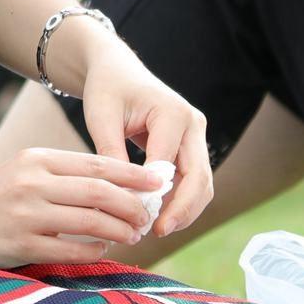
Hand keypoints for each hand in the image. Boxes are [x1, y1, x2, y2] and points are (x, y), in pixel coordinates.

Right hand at [0, 146, 170, 267]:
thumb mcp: (24, 172)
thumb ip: (62, 175)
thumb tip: (116, 185)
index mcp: (36, 159)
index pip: (97, 164)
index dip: (133, 175)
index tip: (158, 182)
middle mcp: (33, 183)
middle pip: (100, 192)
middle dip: (133, 205)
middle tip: (148, 216)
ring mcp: (26, 214)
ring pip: (91, 221)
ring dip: (120, 230)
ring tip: (134, 235)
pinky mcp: (20, 245)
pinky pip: (70, 250)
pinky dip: (94, 250)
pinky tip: (104, 249)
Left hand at [69, 42, 214, 238]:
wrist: (116, 71)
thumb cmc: (107, 90)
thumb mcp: (102, 119)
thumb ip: (112, 155)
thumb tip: (123, 198)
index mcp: (173, 113)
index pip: (170, 165)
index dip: (158, 197)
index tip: (139, 220)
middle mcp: (193, 124)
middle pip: (199, 178)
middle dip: (182, 210)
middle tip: (157, 232)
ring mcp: (196, 135)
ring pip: (202, 183)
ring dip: (185, 209)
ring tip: (157, 229)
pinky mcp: (191, 146)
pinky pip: (193, 179)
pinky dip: (181, 200)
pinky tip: (159, 215)